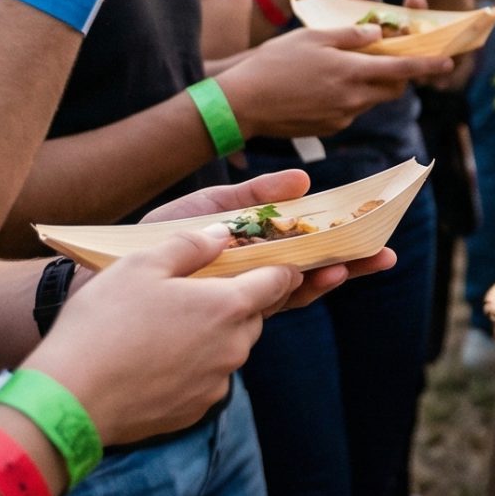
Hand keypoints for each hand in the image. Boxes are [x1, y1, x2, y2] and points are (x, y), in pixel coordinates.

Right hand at [20, 226, 299, 444]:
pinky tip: (155, 361)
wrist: (70, 398)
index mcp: (228, 305)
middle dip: (239, 301)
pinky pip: (206, 379)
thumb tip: (223, 235)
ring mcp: (216, 382)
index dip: (281, 268)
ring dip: (214, 336)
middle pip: (253, 316)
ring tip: (170, 327)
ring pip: (230, 349)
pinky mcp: (196, 409)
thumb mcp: (140, 264)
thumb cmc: (103, 323)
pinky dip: (193, 367)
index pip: (278, 281)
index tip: (282, 261)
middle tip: (204, 292)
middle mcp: (233, 347)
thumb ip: (189, 244)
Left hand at [140, 169, 395, 310]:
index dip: (340, 238)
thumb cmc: (155, 237)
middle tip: (387, 256)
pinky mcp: (228, 315)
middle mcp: (255, 275)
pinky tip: (316, 279)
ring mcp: (243, 297)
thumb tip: (304, 180)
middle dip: (351, 263)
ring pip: (298, 290)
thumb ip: (255, 194)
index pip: (306, 245)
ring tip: (356, 266)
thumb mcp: (209, 205)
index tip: (373, 227)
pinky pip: (271, 303)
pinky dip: (297, 290)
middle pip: (313, 270)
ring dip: (330, 278)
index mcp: (255, 249)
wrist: (107, 273)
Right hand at [215, 26, 453, 137]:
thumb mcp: (312, 37)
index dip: (428, 66)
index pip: (402, 70)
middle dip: (399, 75)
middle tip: (391, 58)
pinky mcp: (331, 128)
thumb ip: (350, 36)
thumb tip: (379, 33)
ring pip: (372, 99)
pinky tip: (325, 86)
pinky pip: (352, 110)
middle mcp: (353, 99)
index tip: (448, 62)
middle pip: (392, 88)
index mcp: (352, 73)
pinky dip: (351, 96)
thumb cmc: (274, 64)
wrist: (242, 103)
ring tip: (349, 68)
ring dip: (372, 84)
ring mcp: (343, 116)